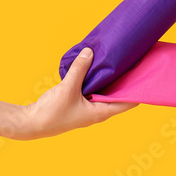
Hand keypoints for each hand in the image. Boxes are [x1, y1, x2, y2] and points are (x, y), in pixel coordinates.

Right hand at [14, 48, 137, 139]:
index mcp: (101, 113)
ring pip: (105, 94)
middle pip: (118, 96)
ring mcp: (88, 110)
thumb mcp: (67, 88)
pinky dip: (97, 82)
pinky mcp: (78, 105)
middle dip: (126, 83)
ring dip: (111, 82)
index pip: (128, 103)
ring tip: (119, 64)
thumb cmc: (51, 112)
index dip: (138, 90)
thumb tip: (90, 51)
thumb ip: (79, 69)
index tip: (146, 76)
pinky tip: (97, 71)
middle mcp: (97, 112)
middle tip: (134, 65)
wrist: (30, 124)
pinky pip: (93, 92)